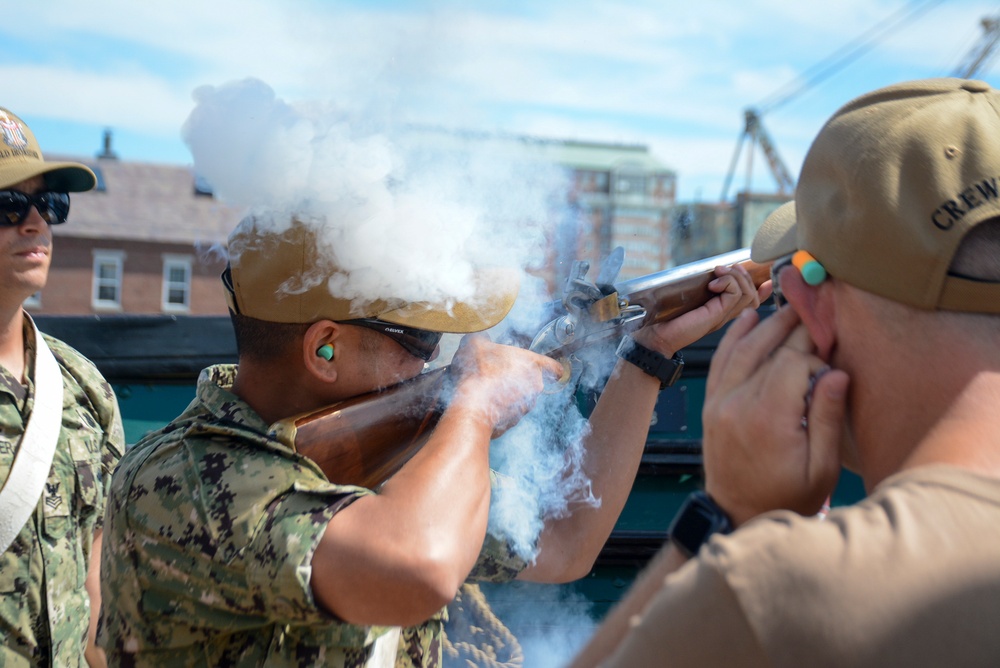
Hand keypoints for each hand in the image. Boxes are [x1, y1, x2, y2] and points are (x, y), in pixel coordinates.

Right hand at [448, 334, 564, 437]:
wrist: (473, 407)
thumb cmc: (479, 372)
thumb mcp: (474, 344)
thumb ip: (482, 340)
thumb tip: (482, 341)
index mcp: (532, 364)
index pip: (554, 367)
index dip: (552, 368)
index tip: (547, 370)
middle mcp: (535, 386)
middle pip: (532, 381)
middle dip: (517, 378)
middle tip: (498, 374)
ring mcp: (526, 406)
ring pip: (520, 398)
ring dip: (508, 394)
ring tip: (487, 390)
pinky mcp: (514, 422)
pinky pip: (509, 412)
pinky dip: (500, 408)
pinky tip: (484, 403)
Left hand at [634, 264, 770, 355]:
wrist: (655, 335)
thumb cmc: (667, 317)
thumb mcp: (690, 296)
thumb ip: (703, 288)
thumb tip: (712, 270)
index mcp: (722, 312)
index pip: (752, 302)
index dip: (763, 290)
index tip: (766, 278)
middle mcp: (726, 316)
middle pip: (754, 296)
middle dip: (743, 275)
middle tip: (725, 268)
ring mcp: (723, 317)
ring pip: (748, 294)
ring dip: (735, 277)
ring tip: (718, 273)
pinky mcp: (717, 316)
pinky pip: (736, 295)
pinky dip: (728, 283)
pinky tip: (713, 284)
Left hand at [701, 307, 848, 525]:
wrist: (738, 516)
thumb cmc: (788, 497)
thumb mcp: (822, 468)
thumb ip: (827, 418)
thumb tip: (836, 373)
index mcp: (768, 419)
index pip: (791, 362)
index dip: (814, 354)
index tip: (830, 357)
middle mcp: (738, 405)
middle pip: (766, 350)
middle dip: (792, 328)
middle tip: (814, 311)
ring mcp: (720, 403)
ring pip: (741, 349)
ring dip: (765, 325)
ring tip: (789, 308)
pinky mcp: (712, 405)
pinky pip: (720, 362)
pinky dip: (733, 338)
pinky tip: (748, 319)